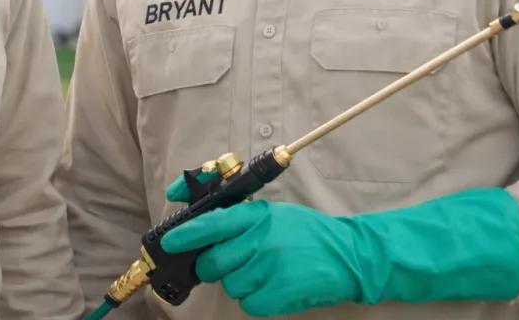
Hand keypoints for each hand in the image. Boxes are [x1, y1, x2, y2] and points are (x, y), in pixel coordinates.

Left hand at [158, 197, 362, 316]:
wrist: (350, 255)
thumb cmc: (307, 233)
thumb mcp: (273, 215)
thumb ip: (240, 220)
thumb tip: (203, 232)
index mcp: (256, 216)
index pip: (210, 223)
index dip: (185, 235)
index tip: (169, 242)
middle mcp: (260, 239)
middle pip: (213, 262)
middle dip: (213, 267)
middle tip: (229, 264)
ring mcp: (269, 268)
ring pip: (230, 285)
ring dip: (240, 283)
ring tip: (264, 273)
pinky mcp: (279, 294)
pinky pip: (248, 304)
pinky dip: (256, 300)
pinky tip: (273, 287)